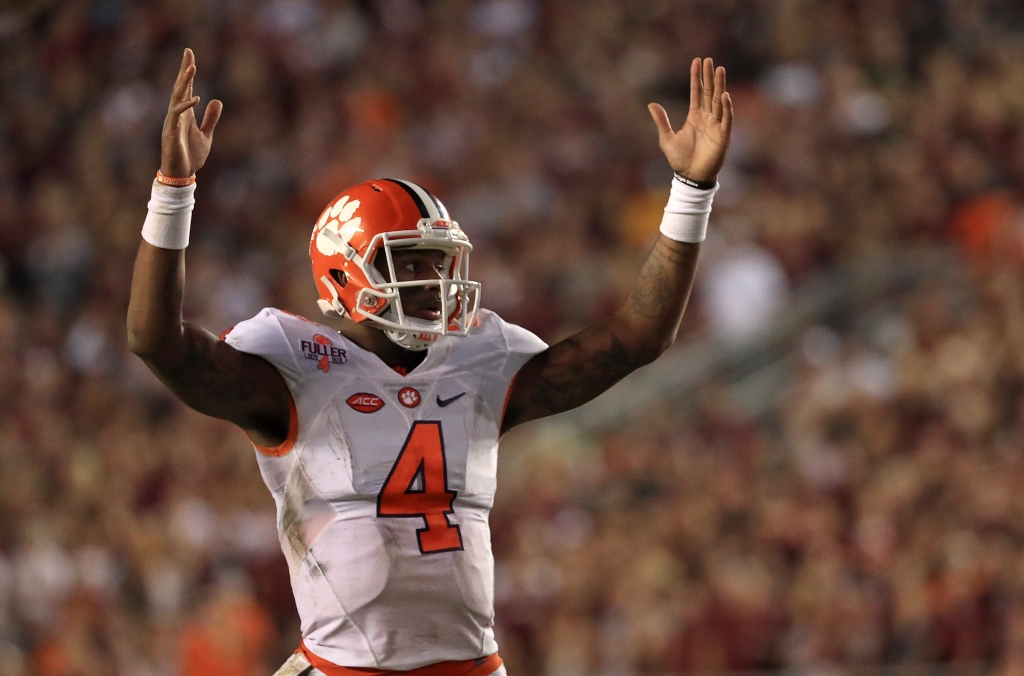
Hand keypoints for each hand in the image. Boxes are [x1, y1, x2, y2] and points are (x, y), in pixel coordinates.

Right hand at [161, 48, 222, 178]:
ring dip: (184, 82)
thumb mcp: (206, 135)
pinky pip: (177, 115)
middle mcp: (177, 114)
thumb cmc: (191, 156)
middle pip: (180, 87)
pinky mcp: (171, 132)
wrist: (182, 174)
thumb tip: (216, 100)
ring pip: (177, 97)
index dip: (188, 72)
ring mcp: (173, 121)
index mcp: (186, 113)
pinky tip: (196, 98)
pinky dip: (186, 106)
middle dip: (184, 70)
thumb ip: (211, 118)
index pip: (186, 88)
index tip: (190, 55)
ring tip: (192, 68)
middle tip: (188, 52)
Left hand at [648, 57, 732, 183]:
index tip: (697, 62)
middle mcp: (707, 118)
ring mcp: (716, 125)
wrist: (690, 177)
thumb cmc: (680, 160)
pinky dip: (726, 107)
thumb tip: (651, 104)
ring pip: (719, 101)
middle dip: (709, 77)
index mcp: (695, 117)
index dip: (697, 77)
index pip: (697, 92)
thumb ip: (661, 121)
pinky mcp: (723, 135)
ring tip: (719, 69)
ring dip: (719, 86)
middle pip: (709, 93)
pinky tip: (724, 95)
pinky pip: (726, 118)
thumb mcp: (666, 138)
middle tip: (709, 60)